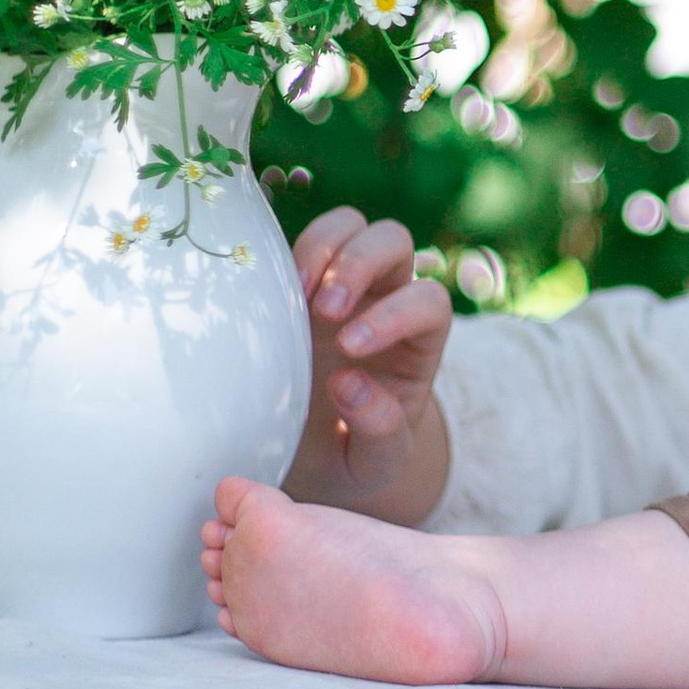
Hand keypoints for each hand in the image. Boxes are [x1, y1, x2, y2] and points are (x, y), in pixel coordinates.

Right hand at [285, 208, 453, 523]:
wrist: (310, 456)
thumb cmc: (351, 456)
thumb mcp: (372, 463)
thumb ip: (378, 431)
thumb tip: (350, 384)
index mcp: (418, 343)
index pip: (428, 303)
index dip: (396, 315)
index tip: (350, 348)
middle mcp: (386, 301)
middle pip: (393, 242)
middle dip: (360, 265)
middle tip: (323, 310)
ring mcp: (341, 285)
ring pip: (350, 225)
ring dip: (323, 246)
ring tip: (296, 292)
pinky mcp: (296, 283)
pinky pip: (296, 241)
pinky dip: (282, 251)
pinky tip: (259, 287)